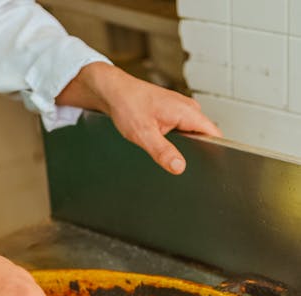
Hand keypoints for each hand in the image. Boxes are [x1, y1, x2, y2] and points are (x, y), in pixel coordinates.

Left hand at [56, 62, 221, 174]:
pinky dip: (179, 140)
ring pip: (195, 133)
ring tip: (173, 157)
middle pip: (206, 136)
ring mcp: (183, 109)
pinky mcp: (174, 112)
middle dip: (199, 153)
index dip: (215, 152)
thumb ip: (163, 151)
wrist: (115, 92)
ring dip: (188, 147)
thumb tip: (179, 167)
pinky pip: (185, 129)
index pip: (214, 134)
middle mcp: (189, 108)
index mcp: (187, 111)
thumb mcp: (144, 133)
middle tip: (182, 165)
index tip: (209, 168)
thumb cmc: (128, 105)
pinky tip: (168, 148)